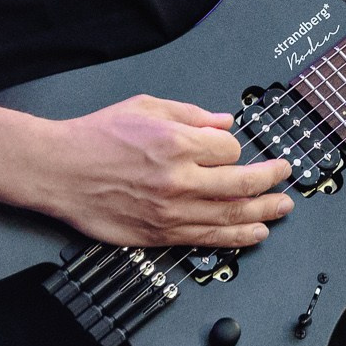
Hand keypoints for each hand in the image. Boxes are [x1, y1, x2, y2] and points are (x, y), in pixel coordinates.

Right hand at [33, 95, 291, 246]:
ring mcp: (170, 211)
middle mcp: (178, 179)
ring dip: (262, 213)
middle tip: (286, 177)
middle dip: (270, 180)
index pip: (229, 148)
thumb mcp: (146, 106)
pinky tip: (254, 234)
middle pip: (240, 184)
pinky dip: (235, 237)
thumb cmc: (96, 137)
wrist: (59, 170)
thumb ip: (191, 114)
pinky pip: (207, 239)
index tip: (232, 148)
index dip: (235, 147)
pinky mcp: (158, 234)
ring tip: (282, 209)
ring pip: (229, 216)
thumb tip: (224, 122)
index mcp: (176, 143)